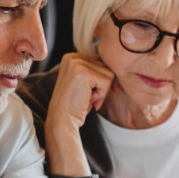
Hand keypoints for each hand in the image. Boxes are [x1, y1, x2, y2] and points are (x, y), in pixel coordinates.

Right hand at [44, 53, 115, 175]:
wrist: (62, 120)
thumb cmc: (75, 105)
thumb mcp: (84, 83)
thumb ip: (94, 71)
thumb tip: (116, 65)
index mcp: (71, 57)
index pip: (100, 63)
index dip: (100, 82)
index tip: (88, 94)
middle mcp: (72, 57)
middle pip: (105, 67)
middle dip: (101, 86)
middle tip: (86, 98)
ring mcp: (77, 64)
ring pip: (108, 74)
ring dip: (101, 91)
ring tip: (86, 98)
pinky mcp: (83, 73)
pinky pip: (107, 81)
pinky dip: (101, 95)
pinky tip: (88, 100)